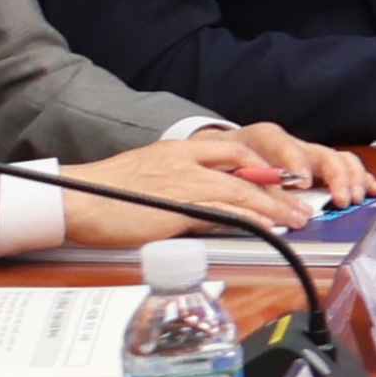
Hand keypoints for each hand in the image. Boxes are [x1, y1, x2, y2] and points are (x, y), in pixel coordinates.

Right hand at [53, 130, 325, 245]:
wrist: (72, 200)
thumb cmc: (106, 195)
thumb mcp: (151, 180)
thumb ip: (182, 186)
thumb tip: (209, 205)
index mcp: (180, 151)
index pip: (234, 150)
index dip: (264, 166)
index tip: (286, 181)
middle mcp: (186, 161)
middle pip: (247, 170)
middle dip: (281, 188)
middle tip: (303, 204)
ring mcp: (182, 184)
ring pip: (242, 191)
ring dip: (275, 207)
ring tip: (297, 218)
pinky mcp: (175, 209)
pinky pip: (222, 212)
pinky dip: (250, 219)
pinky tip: (268, 226)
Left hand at [219, 123, 375, 208]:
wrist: (216, 153)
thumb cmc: (216, 161)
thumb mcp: (213, 167)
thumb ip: (232, 181)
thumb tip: (254, 201)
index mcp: (261, 139)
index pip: (281, 144)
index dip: (294, 162)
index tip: (300, 182)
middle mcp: (289, 144)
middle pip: (321, 152)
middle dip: (336, 175)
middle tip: (341, 198)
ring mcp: (305, 154)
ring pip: (338, 157)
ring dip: (352, 178)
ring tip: (354, 197)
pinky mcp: (314, 165)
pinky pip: (344, 166)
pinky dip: (360, 177)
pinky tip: (372, 189)